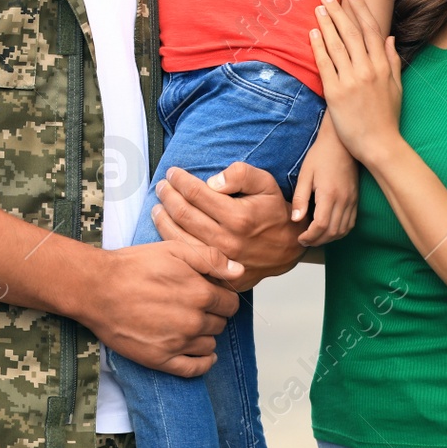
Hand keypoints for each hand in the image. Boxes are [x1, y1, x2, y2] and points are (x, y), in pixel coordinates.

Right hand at [83, 238, 241, 376]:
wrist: (97, 288)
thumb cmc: (133, 266)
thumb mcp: (173, 249)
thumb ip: (210, 258)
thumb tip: (239, 271)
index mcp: (200, 293)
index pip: (230, 302)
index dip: (221, 296)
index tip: (209, 293)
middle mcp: (194, 320)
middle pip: (220, 323)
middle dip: (212, 314)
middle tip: (193, 305)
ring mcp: (178, 343)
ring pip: (210, 345)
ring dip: (204, 335)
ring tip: (186, 323)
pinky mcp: (162, 359)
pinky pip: (195, 369)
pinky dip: (203, 363)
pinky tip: (201, 354)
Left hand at [156, 162, 303, 287]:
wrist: (289, 247)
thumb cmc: (273, 212)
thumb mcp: (266, 183)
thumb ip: (240, 175)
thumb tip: (212, 181)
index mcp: (238, 217)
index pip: (196, 193)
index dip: (179, 180)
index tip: (172, 172)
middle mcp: (227, 240)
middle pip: (183, 214)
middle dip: (168, 196)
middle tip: (161, 186)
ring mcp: (221, 261)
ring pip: (179, 238)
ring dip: (163, 219)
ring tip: (158, 205)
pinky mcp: (220, 275)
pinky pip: (188, 258)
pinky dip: (171, 241)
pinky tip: (165, 229)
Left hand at [291, 120, 357, 246]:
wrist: (341, 144)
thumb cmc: (320, 156)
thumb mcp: (305, 174)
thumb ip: (301, 198)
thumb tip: (296, 220)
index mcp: (329, 195)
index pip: (320, 226)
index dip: (310, 236)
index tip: (300, 238)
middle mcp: (343, 201)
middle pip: (332, 232)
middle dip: (318, 241)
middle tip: (305, 241)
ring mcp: (352, 201)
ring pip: (343, 230)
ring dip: (329, 238)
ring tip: (315, 238)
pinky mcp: (356, 200)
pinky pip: (350, 223)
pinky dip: (340, 231)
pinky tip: (329, 230)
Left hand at [309, 0, 402, 163]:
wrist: (380, 145)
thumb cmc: (388, 118)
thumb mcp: (396, 87)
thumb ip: (392, 61)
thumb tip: (390, 38)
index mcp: (382, 65)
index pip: (371, 30)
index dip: (361, 9)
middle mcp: (367, 69)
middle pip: (351, 32)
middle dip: (339, 11)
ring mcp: (351, 80)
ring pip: (336, 45)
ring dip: (326, 24)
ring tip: (318, 8)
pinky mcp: (335, 92)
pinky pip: (324, 64)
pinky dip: (318, 47)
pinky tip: (313, 33)